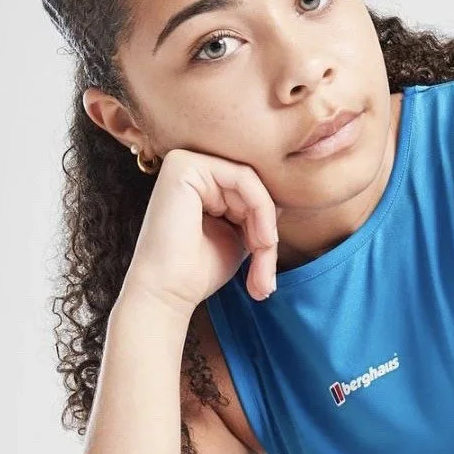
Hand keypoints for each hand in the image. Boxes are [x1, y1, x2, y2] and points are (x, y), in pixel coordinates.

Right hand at [123, 147, 279, 317]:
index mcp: (198, 182)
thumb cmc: (198, 271)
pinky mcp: (184, 165)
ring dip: (266, 225)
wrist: (168, 292)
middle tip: (267, 274)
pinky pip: (244, 178)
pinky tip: (261, 240)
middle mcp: (188, 166)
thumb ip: (257, 214)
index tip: (267, 267)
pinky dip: (262, 210)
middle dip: (267, 229)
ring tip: (263, 260)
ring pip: (252, 183)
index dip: (266, 225)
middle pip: (252, 186)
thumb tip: (285, 199)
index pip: (248, 190)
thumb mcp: (239, 236)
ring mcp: (184, 161)